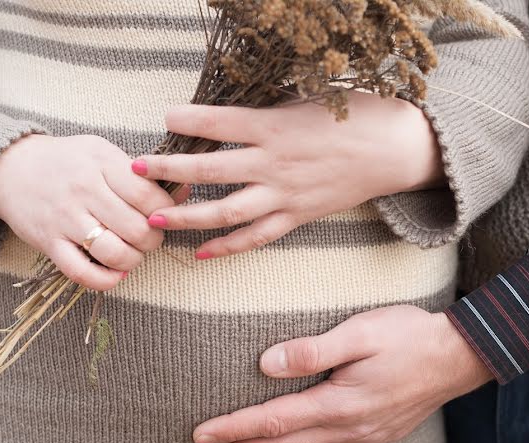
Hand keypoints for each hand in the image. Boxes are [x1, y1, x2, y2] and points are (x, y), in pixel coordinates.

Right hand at [0, 134, 188, 290]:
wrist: (9, 167)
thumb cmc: (68, 161)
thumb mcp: (104, 153)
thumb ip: (142, 174)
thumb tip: (185, 192)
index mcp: (102, 163)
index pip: (149, 197)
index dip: (167, 212)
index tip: (164, 215)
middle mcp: (84, 191)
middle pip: (138, 229)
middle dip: (153, 240)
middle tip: (149, 236)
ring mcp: (65, 219)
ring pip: (115, 253)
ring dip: (134, 260)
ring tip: (133, 253)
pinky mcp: (48, 243)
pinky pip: (82, 273)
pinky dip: (106, 280)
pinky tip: (116, 273)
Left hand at [132, 91, 444, 258]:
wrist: (393, 151)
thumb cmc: (353, 116)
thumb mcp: (305, 102)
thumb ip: (265, 113)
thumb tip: (227, 117)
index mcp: (275, 126)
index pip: (220, 122)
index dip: (188, 120)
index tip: (164, 117)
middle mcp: (275, 163)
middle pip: (211, 170)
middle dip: (169, 170)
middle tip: (135, 169)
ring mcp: (285, 194)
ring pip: (227, 211)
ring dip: (188, 216)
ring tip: (154, 218)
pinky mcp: (298, 216)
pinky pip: (257, 237)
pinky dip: (228, 247)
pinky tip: (201, 253)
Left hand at [192, 306, 492, 442]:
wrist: (458, 356)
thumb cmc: (409, 336)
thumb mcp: (361, 332)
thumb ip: (312, 350)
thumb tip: (265, 364)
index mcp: (339, 402)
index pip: (274, 421)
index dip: (234, 429)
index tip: (201, 435)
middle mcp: (348, 428)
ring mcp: (363, 438)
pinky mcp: (375, 439)